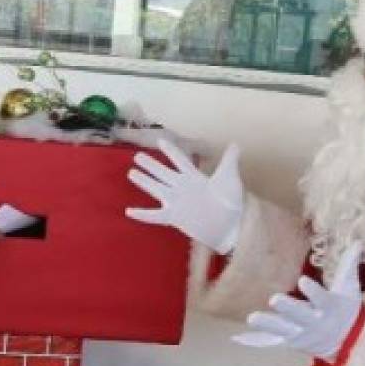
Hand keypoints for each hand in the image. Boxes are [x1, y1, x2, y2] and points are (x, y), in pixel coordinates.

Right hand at [125, 139, 243, 253]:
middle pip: (163, 172)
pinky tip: (129, 211)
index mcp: (195, 177)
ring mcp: (177, 202)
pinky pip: (154, 215)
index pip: (180, 160)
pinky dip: (142, 214)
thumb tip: (235, 144)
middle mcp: (183, 187)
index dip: (170, 150)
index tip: (160, 141)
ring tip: (131, 173)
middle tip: (137, 156)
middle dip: (151, 164)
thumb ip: (229, 159)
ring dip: (144, 181)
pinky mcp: (174, 217)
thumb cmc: (232, 201)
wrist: (231, 225)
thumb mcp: (229, 177)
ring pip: (156, 188)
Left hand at [234, 243, 363, 361]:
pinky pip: (269, 342)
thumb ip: (349, 265)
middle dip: (287, 309)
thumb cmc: (345, 309)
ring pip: (281, 330)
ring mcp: (299, 334)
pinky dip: (254, 341)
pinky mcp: (288, 342)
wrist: (346, 341)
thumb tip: (359, 241)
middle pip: (299, 316)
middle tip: (274, 299)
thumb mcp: (350, 287)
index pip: (322, 298)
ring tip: (251, 317)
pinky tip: (235, 338)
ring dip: (266, 325)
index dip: (313, 291)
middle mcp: (313, 323)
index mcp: (329, 308)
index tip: (303, 280)